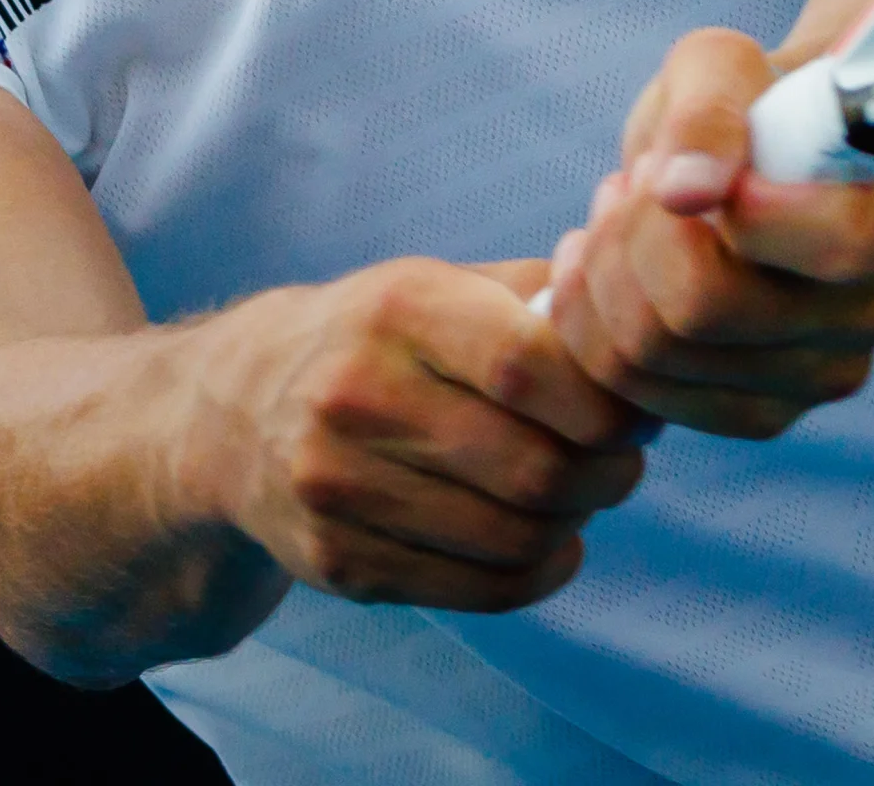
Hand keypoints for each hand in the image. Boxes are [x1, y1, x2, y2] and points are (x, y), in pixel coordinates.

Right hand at [188, 256, 653, 611]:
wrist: (234, 413)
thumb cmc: (375, 339)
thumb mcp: (438, 284)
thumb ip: (538, 293)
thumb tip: (639, 326)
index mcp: (397, 309)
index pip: (528, 364)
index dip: (606, 399)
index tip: (636, 408)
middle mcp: (356, 396)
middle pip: (532, 466)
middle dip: (609, 472)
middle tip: (627, 460)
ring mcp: (338, 488)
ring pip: (513, 537)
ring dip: (577, 522)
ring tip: (587, 494)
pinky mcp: (339, 562)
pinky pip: (477, 588)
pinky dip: (540, 572)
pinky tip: (553, 543)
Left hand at [544, 29, 873, 436]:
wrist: (737, 167)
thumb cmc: (741, 107)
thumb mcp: (718, 68)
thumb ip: (708, 112)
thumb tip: (686, 191)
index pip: (842, 245)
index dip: (751, 215)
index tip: (698, 176)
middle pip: (712, 307)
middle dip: (635, 233)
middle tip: (634, 182)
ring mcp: (824, 376)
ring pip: (658, 351)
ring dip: (604, 272)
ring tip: (617, 217)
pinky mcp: (761, 416)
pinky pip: (636, 395)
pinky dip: (592, 326)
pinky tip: (607, 274)